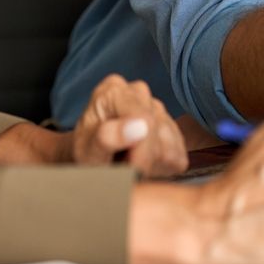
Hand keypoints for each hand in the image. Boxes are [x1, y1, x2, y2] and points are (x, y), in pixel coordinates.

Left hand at [70, 74, 187, 177]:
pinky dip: (162, 167)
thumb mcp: (86, 150)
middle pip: (158, 130)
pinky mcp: (172, 128)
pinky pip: (178, 155)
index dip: (142, 150)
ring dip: (152, 165)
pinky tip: (142, 166)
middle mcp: (138, 92)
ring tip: (130, 166)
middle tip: (124, 171)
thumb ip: (107, 137)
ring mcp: (158, 108)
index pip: (144, 117)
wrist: (92, 158)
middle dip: (144, 159)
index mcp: (113, 91)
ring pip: (171, 145)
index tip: (132, 172)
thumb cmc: (85, 154)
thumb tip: (139, 126)